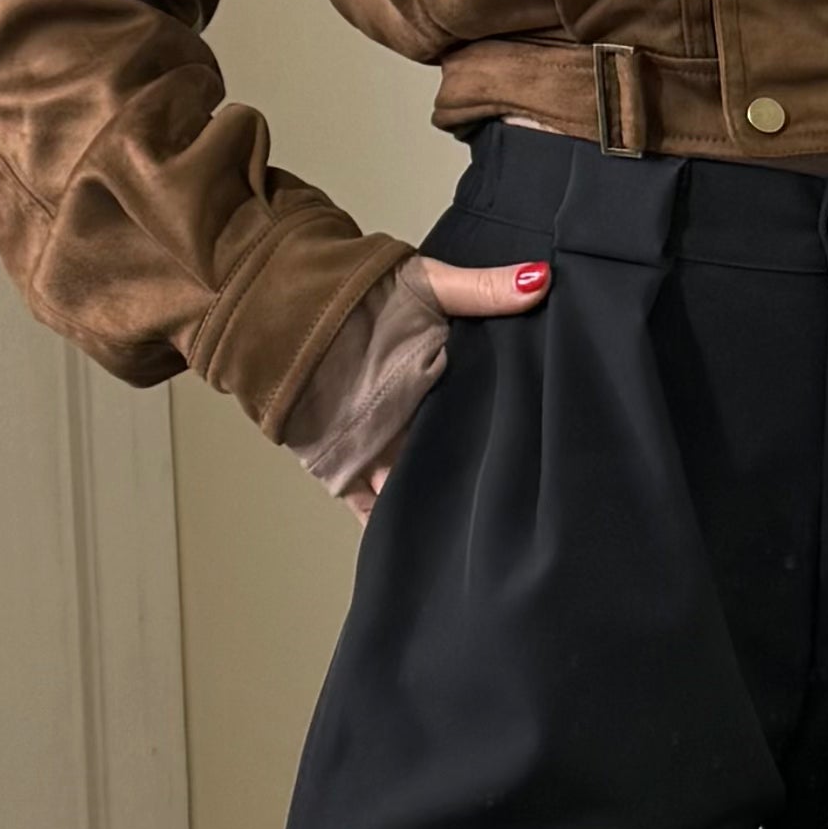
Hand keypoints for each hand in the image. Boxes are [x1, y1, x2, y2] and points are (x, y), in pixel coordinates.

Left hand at [296, 254, 551, 517]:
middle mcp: (418, 420)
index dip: (513, 431)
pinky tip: (421, 548)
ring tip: (478, 535)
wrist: (283, 307)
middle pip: (457, 458)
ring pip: (421, 489)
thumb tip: (543, 279)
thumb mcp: (430, 283)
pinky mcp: (346, 472)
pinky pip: (375, 512)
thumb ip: (484, 290)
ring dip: (440, 508)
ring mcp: (383, 449)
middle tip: (517, 503)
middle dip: (480, 479)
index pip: (487, 414)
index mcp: (444, 381)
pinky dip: (391, 529)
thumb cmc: (359, 290)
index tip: (544, 449)